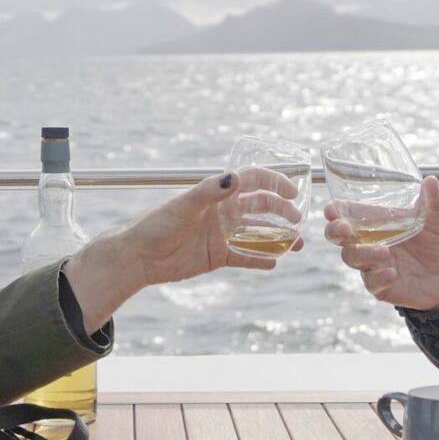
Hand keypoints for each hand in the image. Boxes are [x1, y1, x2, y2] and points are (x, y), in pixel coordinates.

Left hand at [62, 170, 297, 326]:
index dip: (274, 183)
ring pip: (258, 235)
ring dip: (279, 238)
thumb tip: (233, 177)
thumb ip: (209, 192)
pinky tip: (276, 262)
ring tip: (298, 244)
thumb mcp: (184, 206)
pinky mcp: (218, 256)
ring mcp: (223, 235)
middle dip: (282, 212)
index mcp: (217, 195)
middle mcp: (224, 212)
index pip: (252, 181)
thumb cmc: (157, 224)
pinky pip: (245, 257)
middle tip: (298, 221)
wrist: (140, 257)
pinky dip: (261, 259)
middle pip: (261, 208)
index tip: (292, 192)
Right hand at [324, 175, 438, 313]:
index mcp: (377, 223)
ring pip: (352, 258)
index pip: (347, 213)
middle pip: (338, 237)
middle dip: (335, 231)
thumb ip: (434, 202)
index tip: (332, 208)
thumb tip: (431, 180)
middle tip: (344, 229)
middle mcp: (370, 242)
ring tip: (384, 252)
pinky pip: (371, 283)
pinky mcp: (382, 286)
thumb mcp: (437, 221)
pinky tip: (392, 273)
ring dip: (363, 254)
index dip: (335, 211)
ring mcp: (373, 264)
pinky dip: (379, 277)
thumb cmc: (438, 244)